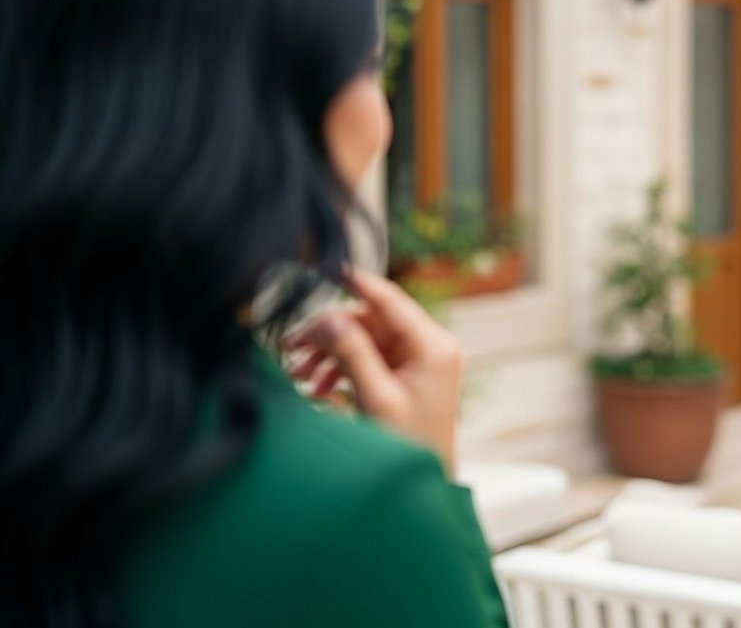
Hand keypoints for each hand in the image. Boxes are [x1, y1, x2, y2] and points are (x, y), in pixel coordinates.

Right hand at [287, 270, 463, 475]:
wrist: (423, 488)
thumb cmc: (408, 446)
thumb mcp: (376, 397)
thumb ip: (352, 353)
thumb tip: (329, 316)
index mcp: (433, 346)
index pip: (390, 300)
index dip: (358, 283)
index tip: (328, 267)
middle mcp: (430, 347)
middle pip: (371, 321)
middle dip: (330, 333)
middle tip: (291, 348)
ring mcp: (419, 362)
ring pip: (365, 340)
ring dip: (330, 354)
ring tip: (298, 376)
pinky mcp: (406, 377)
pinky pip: (368, 360)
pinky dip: (341, 370)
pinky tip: (315, 390)